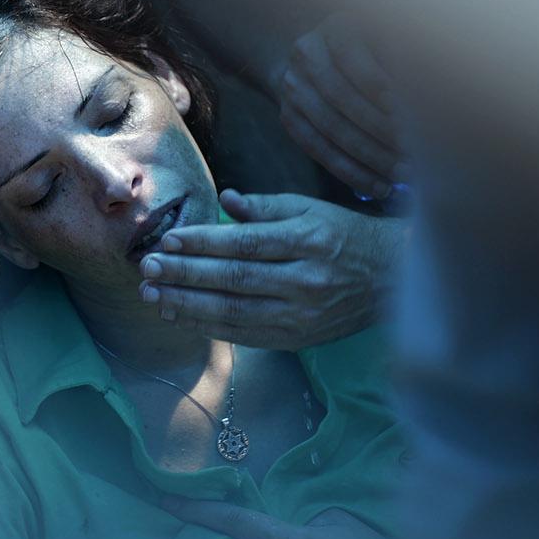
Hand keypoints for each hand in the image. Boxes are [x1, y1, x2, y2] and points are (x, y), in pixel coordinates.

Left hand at [138, 190, 402, 348]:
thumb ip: (264, 206)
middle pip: (235, 279)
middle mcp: (305, 280)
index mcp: (308, 240)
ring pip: (235, 312)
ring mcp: (302, 315)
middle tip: (147, 270)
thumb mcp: (310, 209)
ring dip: (188, 306)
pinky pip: (245, 334)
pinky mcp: (298, 339)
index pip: (246, 244)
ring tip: (152, 296)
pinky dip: (209, 326)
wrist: (391, 278)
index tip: (168, 241)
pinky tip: (180, 315)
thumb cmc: (344, 235)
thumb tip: (224, 199)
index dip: (203, 244)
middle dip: (185, 275)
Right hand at [277, 14, 406, 198]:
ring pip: (331, 129)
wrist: (316, 60)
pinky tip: (380, 186)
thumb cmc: (373, 53)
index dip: (382, 90)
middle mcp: (307, 53)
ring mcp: (292, 86)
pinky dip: (351, 172)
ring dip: (370, 157)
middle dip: (382, 131)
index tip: (413, 116)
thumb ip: (406, 63)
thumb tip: (435, 100)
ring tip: (404, 174)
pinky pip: (318, 150)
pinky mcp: (288, 117)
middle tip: (416, 154)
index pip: (355, 61)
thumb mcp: (389, 43)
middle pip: (342, 98)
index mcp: (336, 29)